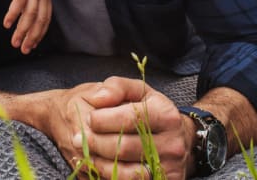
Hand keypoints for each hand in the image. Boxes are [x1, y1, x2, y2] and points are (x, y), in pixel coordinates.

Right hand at [4, 0, 52, 53]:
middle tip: (24, 50)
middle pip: (39, 20)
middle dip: (32, 37)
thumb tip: (26, 4)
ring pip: (30, 14)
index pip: (46, 18)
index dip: (39, 33)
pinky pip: (18, 1)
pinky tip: (7, 23)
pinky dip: (13, 14)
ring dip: (22, 30)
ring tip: (14, 42)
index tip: (32, 44)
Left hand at [65, 77, 188, 178]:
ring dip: (99, 163)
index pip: (130, 118)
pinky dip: (111, 177)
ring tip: (84, 153)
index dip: (104, 119)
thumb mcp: (138, 91)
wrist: (180, 139)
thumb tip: (98, 98)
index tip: (90, 118)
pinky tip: (100, 167)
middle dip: (96, 143)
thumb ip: (116, 87)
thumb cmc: (151, 111)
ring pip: (126, 172)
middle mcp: (172, 143)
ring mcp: (170, 168)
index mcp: (166, 114)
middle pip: (125, 148)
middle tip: (77, 139)